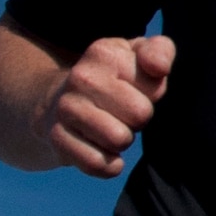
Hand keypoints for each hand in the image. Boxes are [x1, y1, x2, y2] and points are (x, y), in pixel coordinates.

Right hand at [41, 35, 174, 177]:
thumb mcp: (136, 55)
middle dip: (139, 119)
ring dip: (123, 140)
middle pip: (140, 114)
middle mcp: (81, 78)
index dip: (152, 93)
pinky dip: (107, 164)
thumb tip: (159, 67)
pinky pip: (97, 163)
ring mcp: (66, 109)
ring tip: (111, 127)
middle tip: (123, 112)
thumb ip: (159, 51)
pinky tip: (103, 151)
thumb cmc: (111, 79)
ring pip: (120, 140)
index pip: (154, 86)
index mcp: (105, 54)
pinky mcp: (57, 138)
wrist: (56, 101)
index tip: (135, 89)